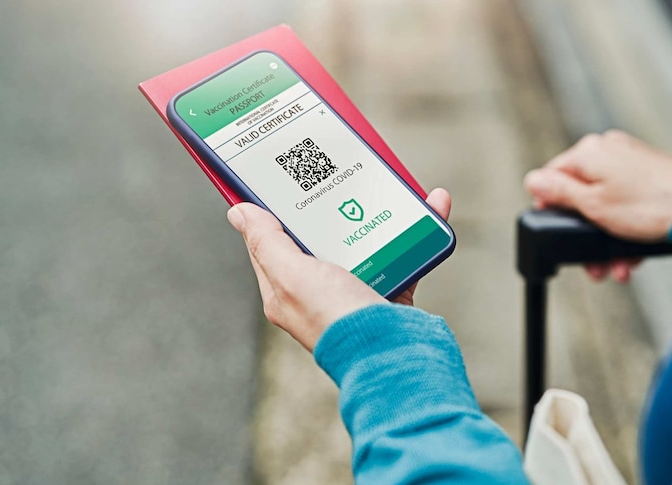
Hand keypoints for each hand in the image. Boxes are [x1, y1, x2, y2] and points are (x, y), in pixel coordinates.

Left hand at [226, 189, 451, 350]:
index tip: (279, 176)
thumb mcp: (293, 276)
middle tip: (337, 170)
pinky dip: (420, 229)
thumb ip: (267, 243)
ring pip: (366, 240)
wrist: (395, 357)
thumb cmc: (338, 319)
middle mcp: (320, 292)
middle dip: (331, 203)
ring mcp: (357, 292)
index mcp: (286, 291)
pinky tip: (433, 206)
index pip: (269, 242)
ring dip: (381, 210)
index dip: (270, 209)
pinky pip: (404, 252)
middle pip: (320, 235)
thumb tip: (238, 212)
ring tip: (389, 183)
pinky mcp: (393, 292)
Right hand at [524, 131, 671, 281]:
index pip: (551, 176)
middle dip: (582, 234)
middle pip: (579, 195)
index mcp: (589, 152)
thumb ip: (558, 192)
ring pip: (604, 204)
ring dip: (604, 239)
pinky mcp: (650, 176)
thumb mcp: (593, 205)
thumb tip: (532, 181)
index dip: (551, 208)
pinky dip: (624, 229)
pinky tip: (630, 255)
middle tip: (590, 263)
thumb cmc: (653, 206)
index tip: (556, 233)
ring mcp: (631, 162)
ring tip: (614, 266)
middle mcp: (609, 150)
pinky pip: (625, 204)